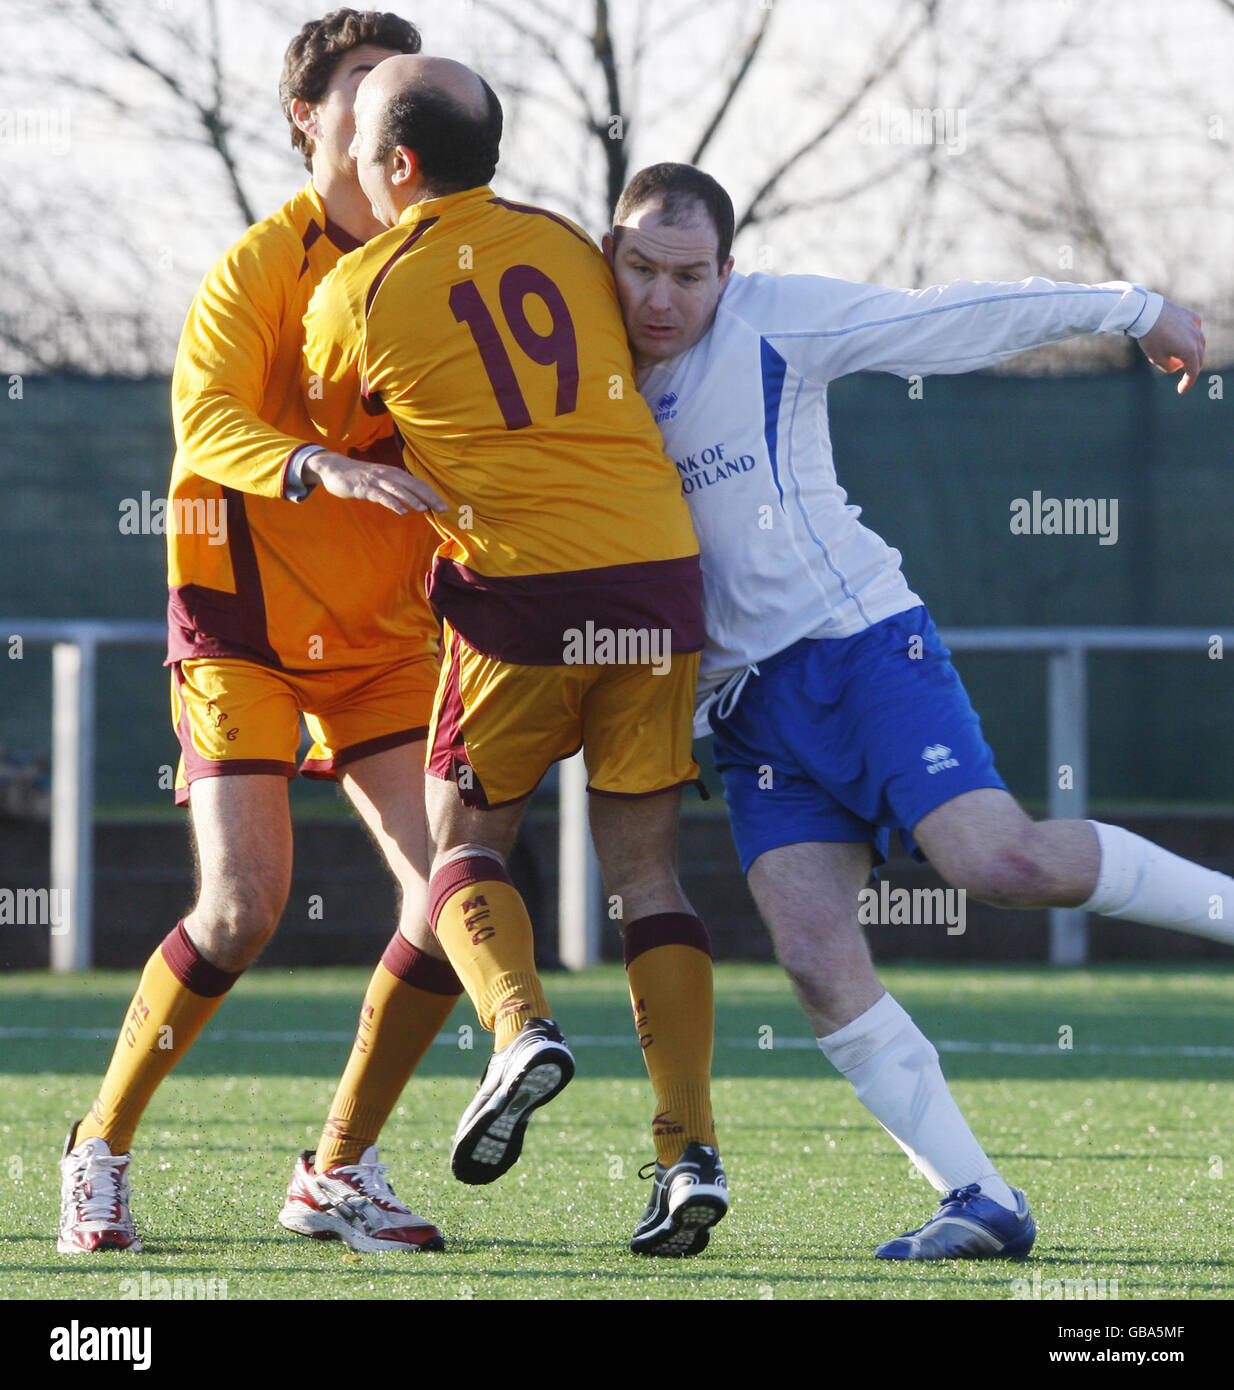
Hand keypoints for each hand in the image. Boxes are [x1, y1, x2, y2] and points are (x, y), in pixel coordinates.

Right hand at [303, 451, 447, 514]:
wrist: (333, 468)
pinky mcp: (364, 487)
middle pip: (412, 485)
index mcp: (394, 473)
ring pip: (398, 489)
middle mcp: (388, 475)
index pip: (417, 483)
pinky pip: (381, 495)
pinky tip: (402, 511)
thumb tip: (414, 499)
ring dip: (412, 499)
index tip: (444, 505)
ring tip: (425, 509)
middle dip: (429, 496)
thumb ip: (395, 488)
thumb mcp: (380, 480)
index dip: (432, 494)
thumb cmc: (359, 477)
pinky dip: (392, 503)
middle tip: (443, 508)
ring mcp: (375, 480)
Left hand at [1137, 298, 1204, 393]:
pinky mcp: (1191, 317)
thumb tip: (1178, 364)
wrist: (1146, 312)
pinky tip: (1182, 339)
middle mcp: (1197, 339)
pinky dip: (1190, 338)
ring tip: (1177, 357)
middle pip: (1198, 359)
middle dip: (1190, 369)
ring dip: (1191, 353)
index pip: (1192, 372)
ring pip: (1199, 344)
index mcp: (1191, 352)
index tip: (1181, 390)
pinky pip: (1195, 330)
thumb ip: (1170, 367)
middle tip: (1182, 375)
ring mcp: (1196, 327)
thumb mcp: (1157, 359)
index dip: (1187, 383)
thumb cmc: (1151, 338)